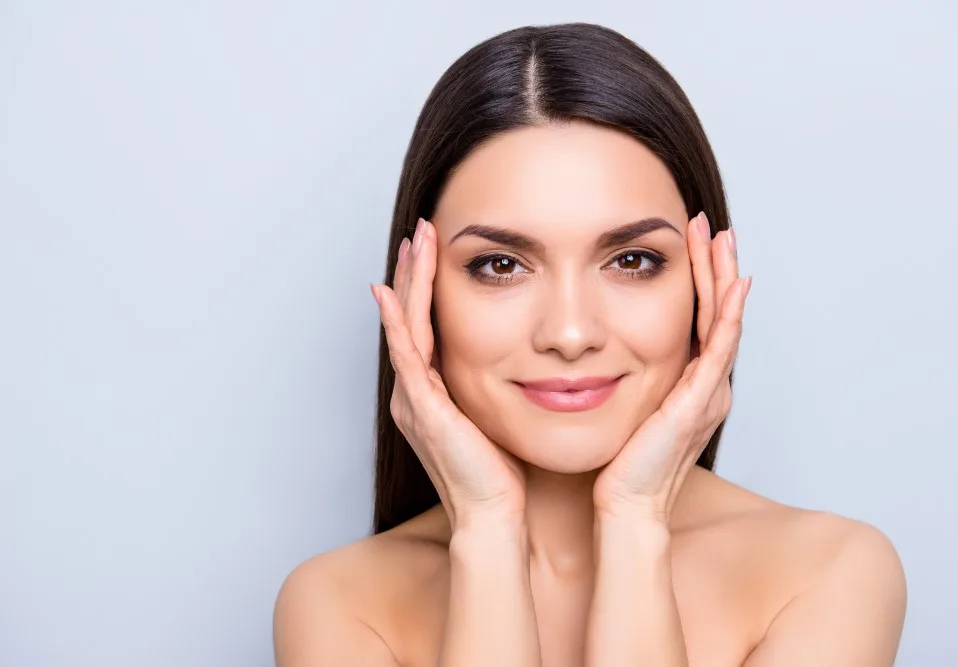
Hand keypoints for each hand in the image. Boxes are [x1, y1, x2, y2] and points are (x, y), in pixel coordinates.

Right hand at [371, 218, 526, 528]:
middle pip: (409, 316)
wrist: (494, 514)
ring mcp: (415, 398)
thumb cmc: (502, 472)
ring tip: (414, 241)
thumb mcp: (498, 414)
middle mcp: (416, 390)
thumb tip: (526, 359)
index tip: (436, 247)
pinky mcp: (422, 408)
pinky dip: (397, 321)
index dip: (428, 284)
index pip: (426, 323)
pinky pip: (406, 355)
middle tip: (420, 229)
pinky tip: (391, 292)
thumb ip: (497, 384)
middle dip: (413, 271)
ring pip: (405, 326)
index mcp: (432, 391)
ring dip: (408, 281)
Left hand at [592, 212, 749, 521]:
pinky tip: (733, 285)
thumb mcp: (619, 403)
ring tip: (719, 238)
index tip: (687, 241)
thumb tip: (588, 347)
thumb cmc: (615, 461)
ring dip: (722, 278)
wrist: (624, 502)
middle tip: (709, 226)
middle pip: (717, 312)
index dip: (696, 278)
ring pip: (723, 322)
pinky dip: (728, 315)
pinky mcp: (700, 401)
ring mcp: (707, 392)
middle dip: (713, 266)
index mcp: (687, 382)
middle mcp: (704, 383)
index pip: (697, 318)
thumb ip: (617, 374)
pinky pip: (720, 349)